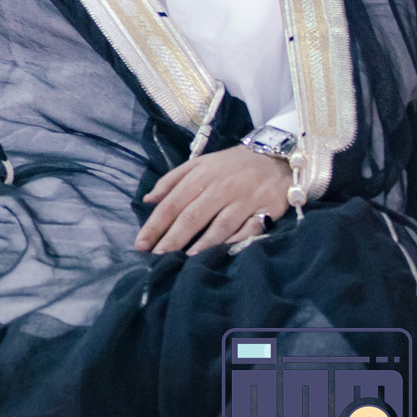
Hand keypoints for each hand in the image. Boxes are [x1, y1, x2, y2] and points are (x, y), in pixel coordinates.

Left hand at [137, 146, 291, 254]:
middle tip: (156, 257)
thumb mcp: (198, 164)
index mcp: (200, 175)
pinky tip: (220, 253)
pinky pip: (249, 229)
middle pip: (192, 216)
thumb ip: (171, 181)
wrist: (276, 156)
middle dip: (172, 238)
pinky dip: (234, 241)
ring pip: (219, 225)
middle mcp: (220, 187)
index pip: (172, 203)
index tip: (140, 244)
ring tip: (184, 260)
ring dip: (201, 244)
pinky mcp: (267, 209)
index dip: (155, 225)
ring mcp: (244, 199)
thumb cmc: (230, 165)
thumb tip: (147, 200)